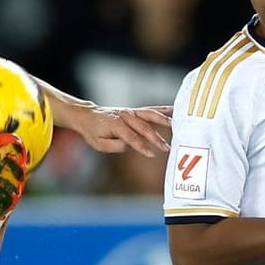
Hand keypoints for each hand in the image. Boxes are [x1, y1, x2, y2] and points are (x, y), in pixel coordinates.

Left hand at [54, 95, 171, 157]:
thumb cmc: (93, 131)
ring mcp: (131, 112)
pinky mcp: (135, 111)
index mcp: (115, 124)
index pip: (131, 137)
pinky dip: (162, 110)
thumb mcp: (99, 144)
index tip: (152, 154)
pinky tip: (174, 110)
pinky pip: (150, 110)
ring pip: (150, 115)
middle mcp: (125, 116)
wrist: (88, 116)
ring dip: (164, 121)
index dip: (142, 147)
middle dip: (156, 138)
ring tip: (176, 126)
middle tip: (167, 148)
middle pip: (144, 127)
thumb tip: (130, 146)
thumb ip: (115, 146)